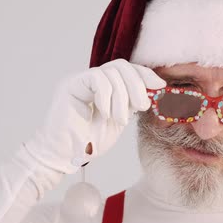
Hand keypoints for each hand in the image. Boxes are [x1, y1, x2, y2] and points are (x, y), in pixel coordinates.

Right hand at [24, 59, 165, 173]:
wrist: (64, 156)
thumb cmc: (89, 142)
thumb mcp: (120, 120)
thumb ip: (132, 104)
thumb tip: (155, 90)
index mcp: (105, 86)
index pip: (128, 70)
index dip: (145, 74)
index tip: (159, 86)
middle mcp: (92, 79)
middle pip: (122, 66)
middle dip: (137, 85)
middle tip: (141, 107)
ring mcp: (80, 80)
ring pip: (111, 73)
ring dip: (122, 98)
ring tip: (120, 120)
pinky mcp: (71, 85)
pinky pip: (96, 79)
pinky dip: (107, 96)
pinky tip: (106, 114)